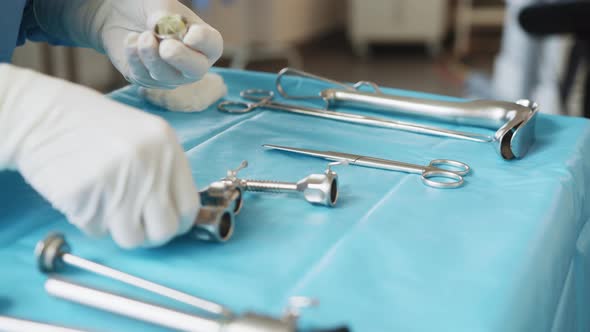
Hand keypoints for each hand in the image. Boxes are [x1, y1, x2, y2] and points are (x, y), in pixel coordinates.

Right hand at [0, 64, 199, 247]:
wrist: (43, 116)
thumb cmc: (94, 128)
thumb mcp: (143, 137)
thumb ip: (164, 171)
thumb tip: (176, 212)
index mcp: (167, 147)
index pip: (189, 206)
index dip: (178, 222)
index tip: (166, 223)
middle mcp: (148, 164)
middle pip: (165, 230)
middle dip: (150, 234)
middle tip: (135, 223)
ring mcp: (117, 181)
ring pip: (132, 238)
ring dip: (119, 230)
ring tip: (106, 204)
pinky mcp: (86, 196)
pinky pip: (98, 231)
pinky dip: (91, 221)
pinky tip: (85, 195)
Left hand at [34, 0, 223, 88]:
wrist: (110, 11)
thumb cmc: (137, 2)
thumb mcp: (155, 2)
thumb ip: (166, 15)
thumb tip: (168, 31)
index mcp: (199, 37)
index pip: (213, 46)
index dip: (204, 44)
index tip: (189, 33)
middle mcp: (189, 58)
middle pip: (197, 70)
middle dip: (179, 60)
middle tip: (163, 46)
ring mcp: (169, 73)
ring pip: (170, 78)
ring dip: (152, 59)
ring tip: (140, 39)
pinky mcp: (147, 80)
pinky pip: (147, 79)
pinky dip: (138, 64)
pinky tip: (132, 47)